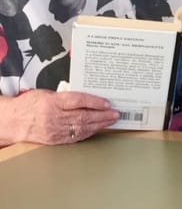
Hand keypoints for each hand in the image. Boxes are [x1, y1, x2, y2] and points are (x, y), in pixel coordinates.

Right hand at [2, 90, 118, 144]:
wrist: (11, 122)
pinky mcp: (54, 140)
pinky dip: (89, 133)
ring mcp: (54, 131)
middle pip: (83, 116)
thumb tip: (89, 97)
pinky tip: (97, 129)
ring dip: (99, 125)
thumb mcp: (47, 94)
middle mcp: (53, 117)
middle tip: (116, 113)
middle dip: (103, 115)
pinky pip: (75, 137)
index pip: (78, 101)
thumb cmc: (29, 104)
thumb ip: (66, 96)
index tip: (108, 103)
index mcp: (52, 102)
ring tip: (111, 121)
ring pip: (81, 128)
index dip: (95, 102)